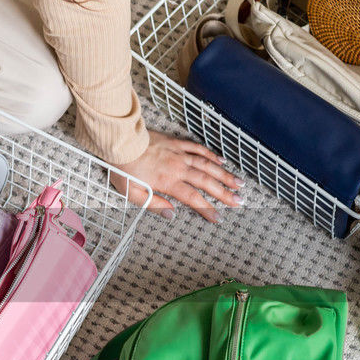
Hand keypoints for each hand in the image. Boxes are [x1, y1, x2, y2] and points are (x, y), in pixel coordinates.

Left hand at [114, 130, 243, 222]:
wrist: (119, 142)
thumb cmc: (123, 168)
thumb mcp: (132, 193)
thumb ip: (154, 205)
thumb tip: (172, 215)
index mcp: (168, 182)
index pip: (193, 199)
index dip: (207, 209)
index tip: (218, 218)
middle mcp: (178, 168)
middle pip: (207, 182)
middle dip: (225, 193)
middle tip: (239, 201)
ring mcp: (179, 154)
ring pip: (207, 165)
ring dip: (224, 174)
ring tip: (239, 182)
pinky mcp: (176, 143)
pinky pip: (198, 149)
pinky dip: (211, 155)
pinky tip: (221, 161)